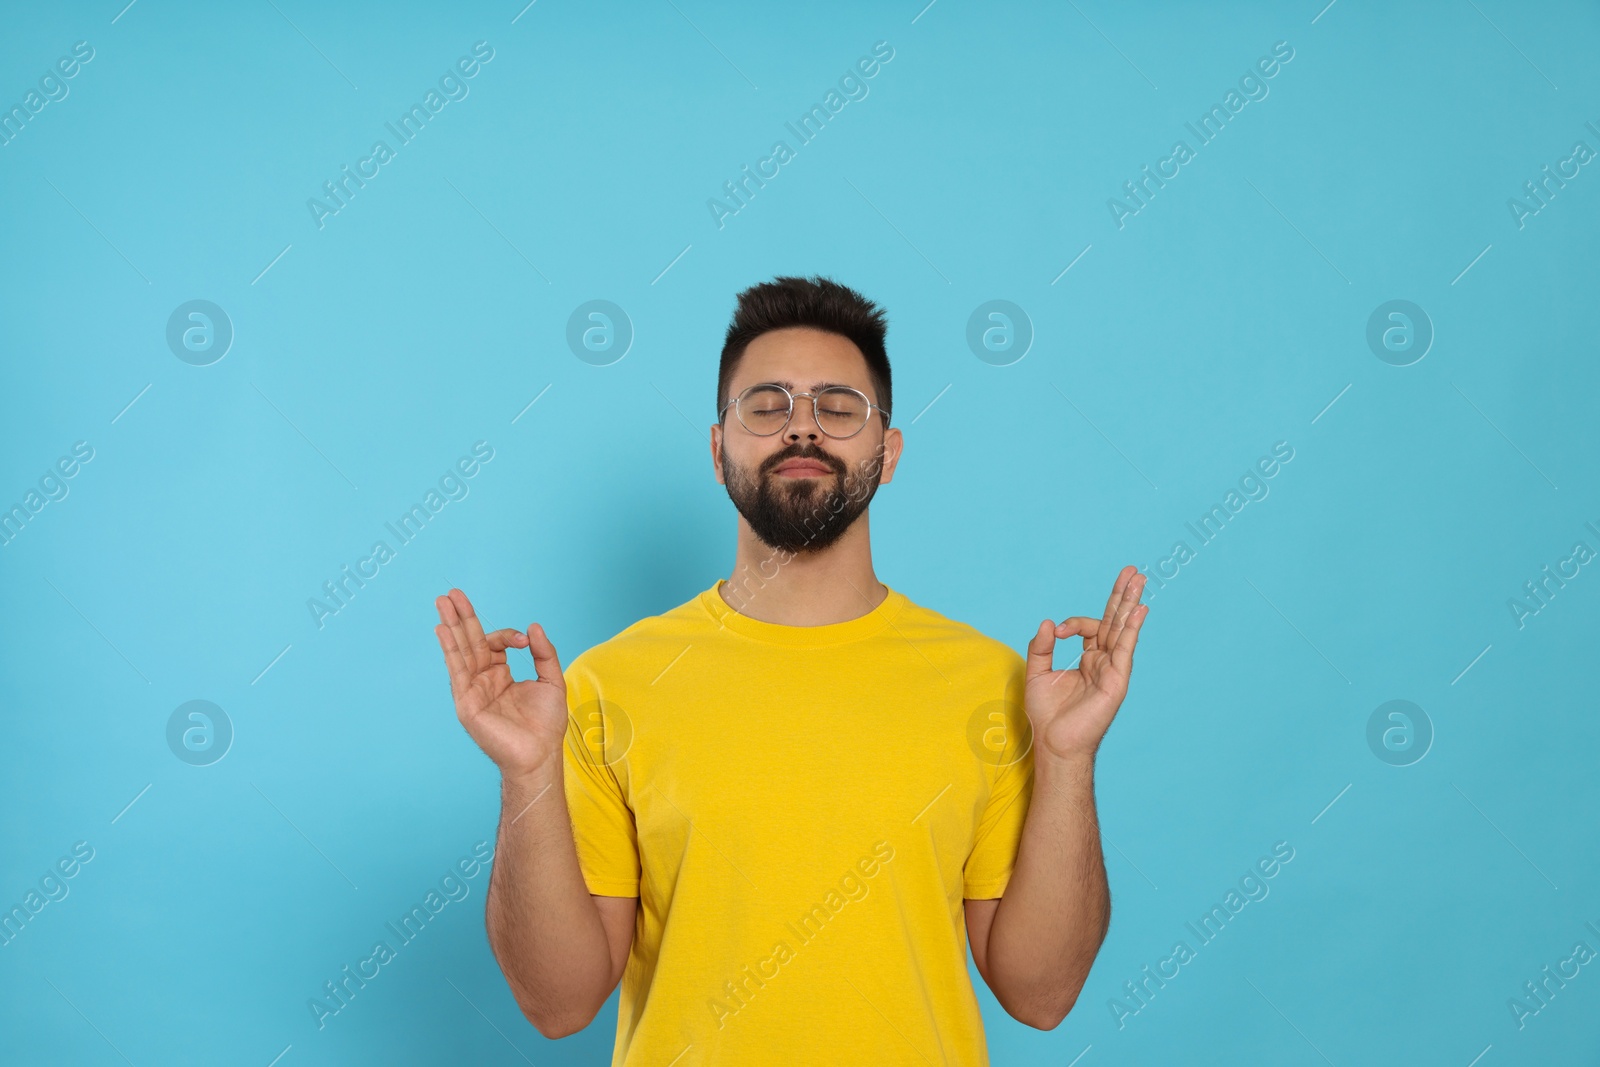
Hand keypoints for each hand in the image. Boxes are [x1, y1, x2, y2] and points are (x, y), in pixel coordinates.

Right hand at [435, 588, 568, 781]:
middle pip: (470, 642)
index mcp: (500, 675)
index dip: (507, 635)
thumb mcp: (551, 681)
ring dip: (451, 626)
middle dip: (462, 617)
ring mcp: (473, 691)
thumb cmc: (546, 724)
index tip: (524, 641)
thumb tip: (533, 626)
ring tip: (443, 601)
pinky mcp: (467, 703)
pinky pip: (456, 672)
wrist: (540, 754)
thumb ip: (543, 653)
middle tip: (452, 593)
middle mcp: (483, 680)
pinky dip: (449, 650)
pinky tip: (442, 630)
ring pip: (460, 652)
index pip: (494, 644)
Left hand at [1024, 565, 1147, 762]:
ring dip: (1130, 603)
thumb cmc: (1047, 715)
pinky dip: (1132, 629)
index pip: (1090, 627)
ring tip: (1139, 579)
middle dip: (1122, 596)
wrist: (1054, 743)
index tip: (1057, 631)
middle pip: (1115, 621)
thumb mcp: (1036, 674)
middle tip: (1133, 571)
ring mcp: (1112, 670)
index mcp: (1088, 659)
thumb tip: (1047, 622)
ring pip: (1123, 630)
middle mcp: (1104, 661)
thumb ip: (1041, 647)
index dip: (1073, 622)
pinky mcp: (1116, 680)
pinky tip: (1139, 610)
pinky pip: (1125, 650)